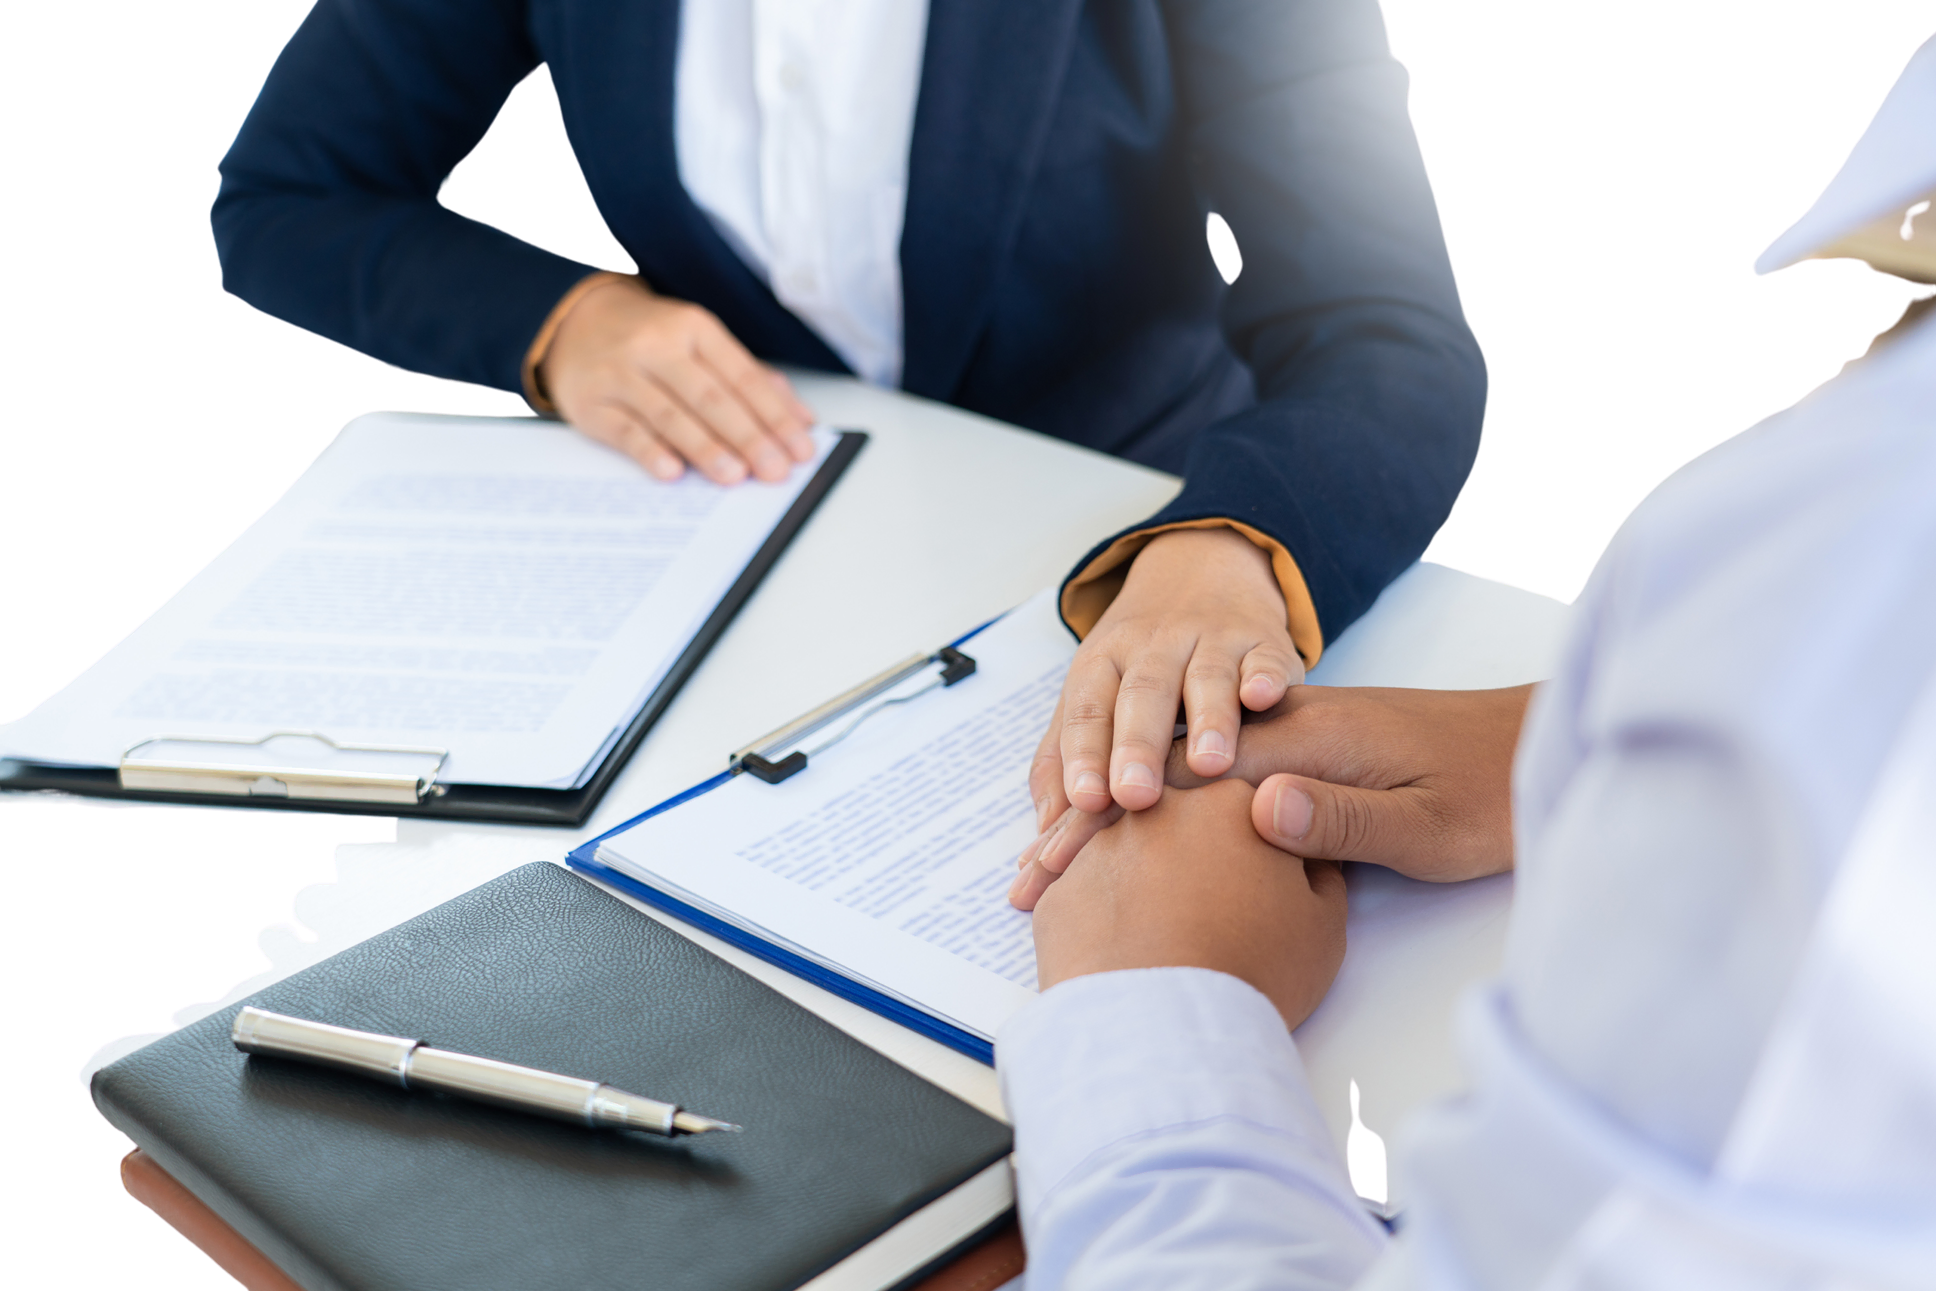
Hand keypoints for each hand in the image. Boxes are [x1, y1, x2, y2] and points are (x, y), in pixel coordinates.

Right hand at [538, 275, 818, 483]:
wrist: (572, 322)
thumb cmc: (650, 340)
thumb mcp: (700, 343)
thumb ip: (750, 378)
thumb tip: (800, 418)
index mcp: (694, 328)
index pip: (742, 376)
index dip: (775, 415)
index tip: (799, 448)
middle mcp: (657, 346)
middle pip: (710, 396)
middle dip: (748, 436)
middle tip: (774, 469)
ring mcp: (621, 374)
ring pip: (669, 415)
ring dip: (705, 448)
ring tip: (734, 476)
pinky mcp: (591, 404)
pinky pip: (624, 430)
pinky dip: (649, 452)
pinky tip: (672, 471)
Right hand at [1012, 683, 1530, 907]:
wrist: (1538, 747)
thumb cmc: (1491, 791)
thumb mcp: (1427, 822)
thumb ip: (1342, 816)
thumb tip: (1257, 809)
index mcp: (1306, 738)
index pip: (1185, 777)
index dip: (1115, 818)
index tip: (1060, 859)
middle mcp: (1285, 727)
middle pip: (1162, 771)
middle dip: (1089, 820)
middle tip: (1030, 875)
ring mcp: (1289, 736)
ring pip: (1175, 772)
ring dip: (1110, 811)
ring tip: (1053, 853)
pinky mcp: (1301, 753)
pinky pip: (1206, 777)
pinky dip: (1155, 804)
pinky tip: (1123, 828)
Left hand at [1028, 527, 1301, 828]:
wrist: (1200, 572)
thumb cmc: (1139, 661)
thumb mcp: (1092, 695)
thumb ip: (1063, 762)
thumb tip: (1043, 835)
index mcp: (1103, 663)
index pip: (1088, 709)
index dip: (1085, 754)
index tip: (1086, 801)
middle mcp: (1154, 648)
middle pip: (1142, 695)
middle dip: (1138, 745)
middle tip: (1136, 795)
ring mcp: (1212, 641)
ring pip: (1207, 678)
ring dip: (1208, 720)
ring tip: (1209, 765)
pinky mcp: (1263, 642)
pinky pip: (1265, 658)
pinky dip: (1265, 676)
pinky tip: (1263, 697)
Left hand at [1030, 780, 1346, 1030]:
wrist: (1167, 1025)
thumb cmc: (1253, 971)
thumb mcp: (1323, 923)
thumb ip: (1318, 872)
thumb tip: (1308, 857)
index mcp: (1233, 800)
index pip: (1245, 797)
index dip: (1251, 829)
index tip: (1253, 859)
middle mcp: (1161, 805)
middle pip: (1179, 813)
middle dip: (1189, 846)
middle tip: (1201, 895)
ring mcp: (1104, 842)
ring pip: (1122, 847)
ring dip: (1136, 875)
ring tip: (1152, 927)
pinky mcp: (1062, 884)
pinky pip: (1079, 885)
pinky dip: (1093, 907)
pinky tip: (1107, 943)